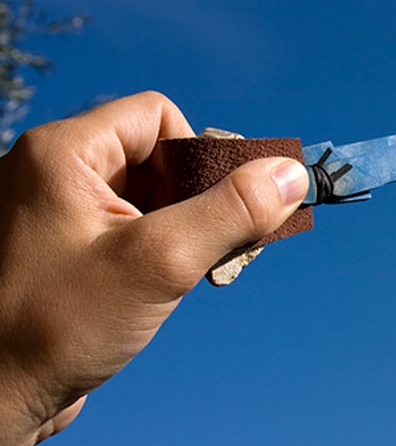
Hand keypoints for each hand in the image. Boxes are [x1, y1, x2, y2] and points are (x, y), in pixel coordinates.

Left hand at [0, 92, 308, 445]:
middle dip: (196, 201)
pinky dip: (159, 253)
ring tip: (179, 278)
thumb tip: (292, 174)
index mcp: (63, 154)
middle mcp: (54, 174)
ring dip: (182, 232)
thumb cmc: (55, 328)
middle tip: (207, 250)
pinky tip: (159, 292)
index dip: (198, 157)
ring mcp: (56, 215)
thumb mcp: (159, 262)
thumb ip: (230, 212)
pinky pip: (128, 231)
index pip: (158, 117)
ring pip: (147, 198)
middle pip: (156, 158)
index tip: (213, 211)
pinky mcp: (63, 253)